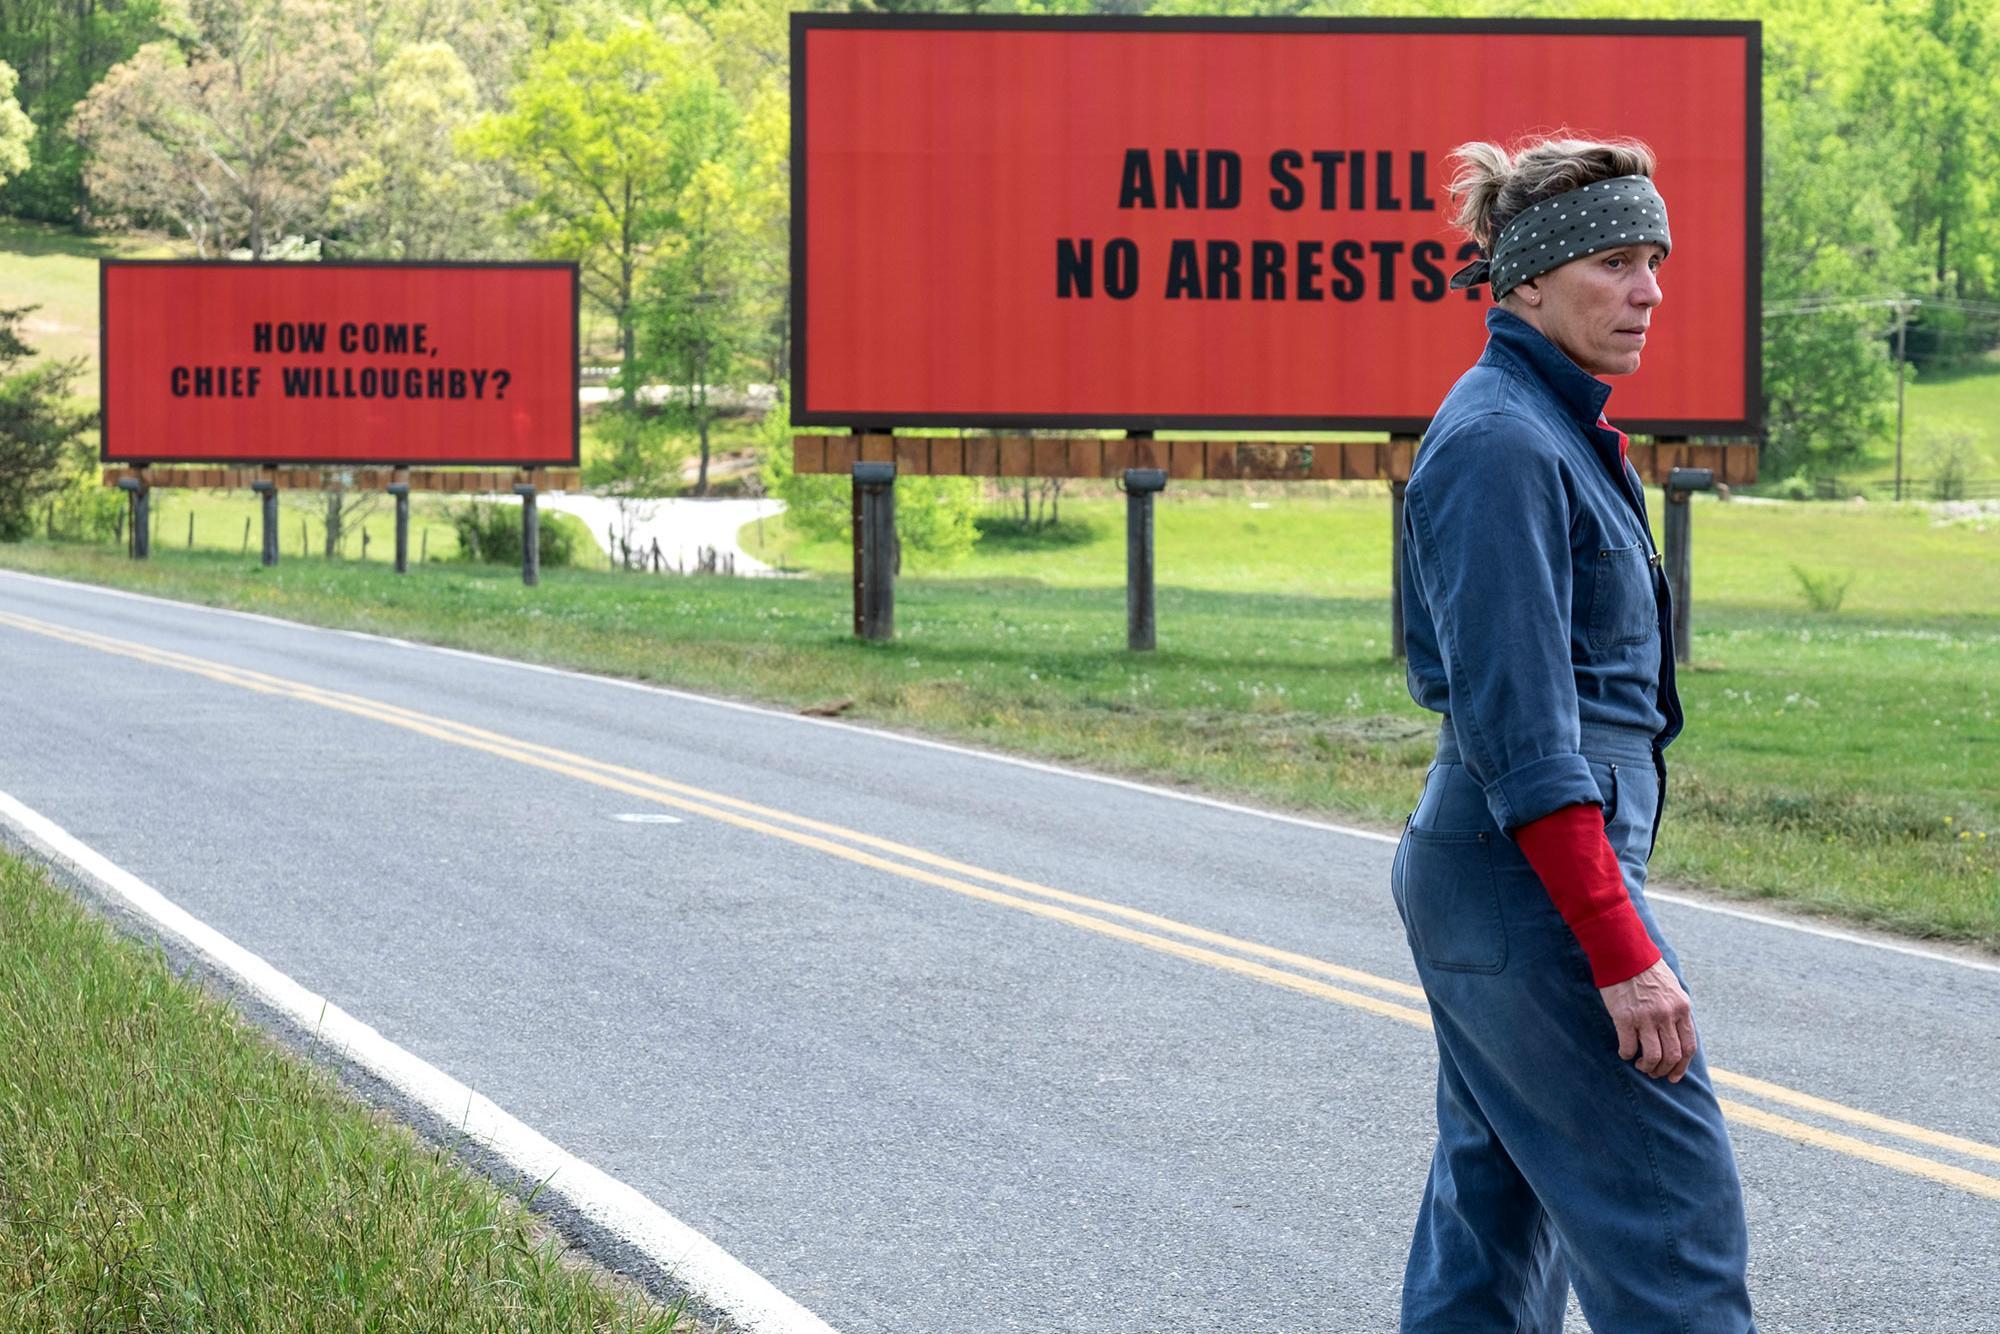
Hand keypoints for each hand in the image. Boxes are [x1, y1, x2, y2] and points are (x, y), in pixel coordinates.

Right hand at [1598, 958, 1697, 1081]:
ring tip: (1640, 1065)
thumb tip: (1677, 1035)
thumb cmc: (1647, 970)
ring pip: (1653, 1056)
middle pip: (1672, 1055)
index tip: (1673, 1076)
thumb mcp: (1673, 989)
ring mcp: (1646, 1017)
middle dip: (1663, 1070)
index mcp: (1682, 1008)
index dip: (1682, 1067)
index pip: (1689, 1047)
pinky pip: (1628, 1047)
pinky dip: (1626, 1054)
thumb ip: (1677, 1011)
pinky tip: (1624, 1052)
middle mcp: (1667, 1015)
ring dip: (1647, 1066)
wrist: (1624, 953)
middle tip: (1654, 1072)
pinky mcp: (1624, 1017)